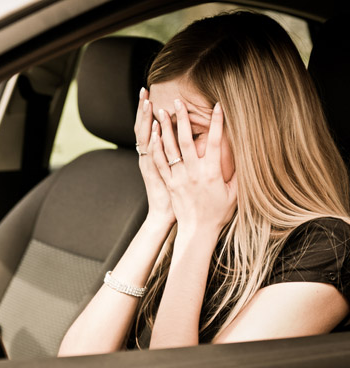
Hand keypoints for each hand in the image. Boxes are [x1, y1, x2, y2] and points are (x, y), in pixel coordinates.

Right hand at [134, 88, 175, 225]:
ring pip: (147, 138)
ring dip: (147, 119)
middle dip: (144, 109)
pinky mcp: (159, 175)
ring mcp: (154, 166)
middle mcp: (151, 158)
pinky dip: (154, 143)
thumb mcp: (177, 178)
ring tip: (148, 100)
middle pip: (145, 128)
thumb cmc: (181, 202)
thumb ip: (182, 159)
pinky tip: (155, 129)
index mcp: (156, 157)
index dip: (148, 114)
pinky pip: (154, 156)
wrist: (179, 221)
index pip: (151, 129)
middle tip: (144, 89)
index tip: (150, 95)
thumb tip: (200, 142)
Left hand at [151, 100, 236, 232]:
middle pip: (186, 140)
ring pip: (169, 149)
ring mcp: (179, 178)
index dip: (217, 123)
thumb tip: (246, 155)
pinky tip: (154, 135)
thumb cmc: (218, 213)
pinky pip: (160, 162)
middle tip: (178, 102)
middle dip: (182, 119)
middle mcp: (194, 173)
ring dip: (165, 129)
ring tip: (161, 112)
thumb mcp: (234, 193)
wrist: (198, 231)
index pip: (216, 142)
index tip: (217, 106)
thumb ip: (238, 173)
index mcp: (212, 173)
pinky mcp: (169, 183)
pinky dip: (156, 147)